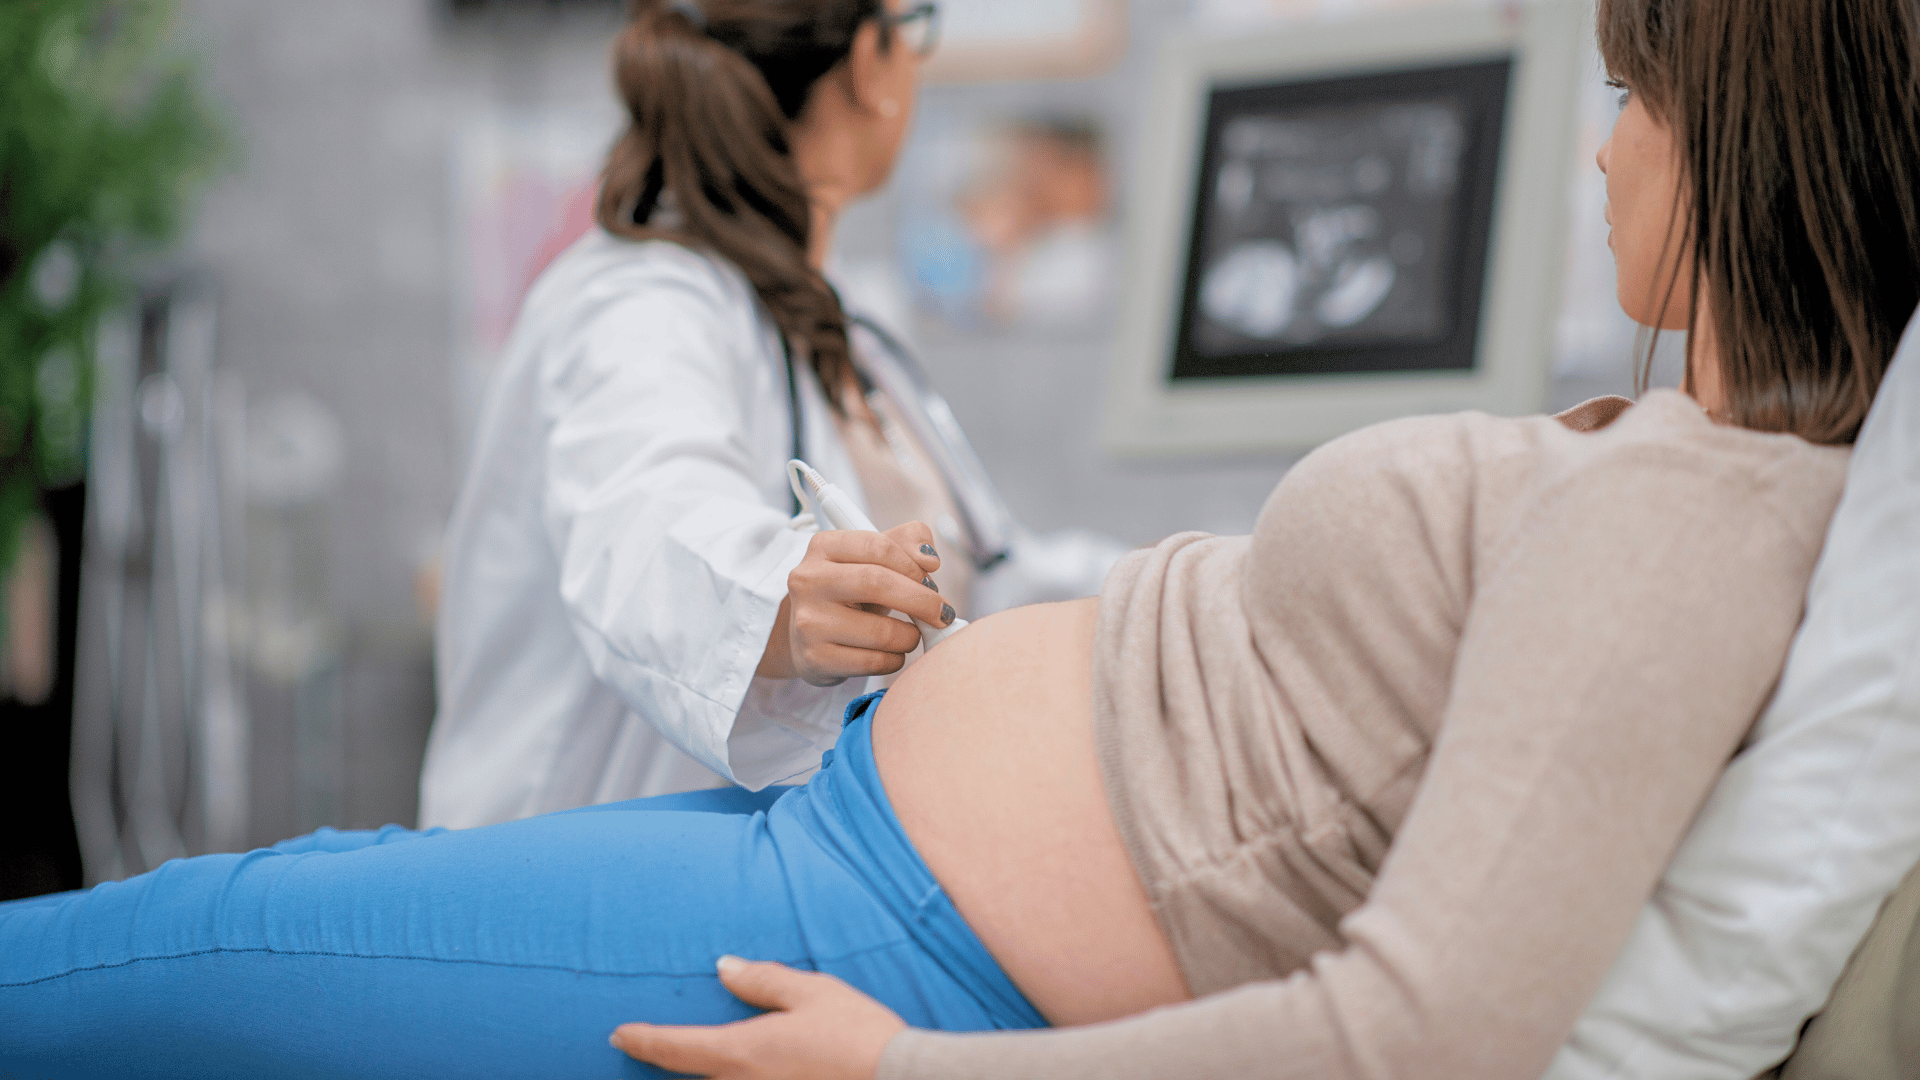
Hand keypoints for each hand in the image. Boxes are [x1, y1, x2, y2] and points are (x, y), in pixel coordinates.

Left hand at [610, 955, 905, 1079]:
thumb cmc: (857, 1035)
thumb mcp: (812, 994)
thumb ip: (763, 981)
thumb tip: (724, 967)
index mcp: (741, 1052)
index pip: (675, 1046)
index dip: (643, 1040)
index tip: (619, 1034)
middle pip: (692, 1075)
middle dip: (666, 1059)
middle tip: (641, 1046)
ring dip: (703, 1071)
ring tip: (697, 1056)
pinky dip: (734, 1078)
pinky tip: (743, 1069)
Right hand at [758, 522, 953, 685]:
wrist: (810, 635)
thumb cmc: (850, 593)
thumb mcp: (873, 561)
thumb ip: (905, 543)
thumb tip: (929, 558)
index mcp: (822, 547)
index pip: (878, 547)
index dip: (913, 566)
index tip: (931, 582)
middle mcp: (808, 581)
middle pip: (877, 583)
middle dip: (921, 601)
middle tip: (942, 613)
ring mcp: (808, 622)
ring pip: (880, 631)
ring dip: (910, 637)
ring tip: (911, 635)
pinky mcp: (814, 658)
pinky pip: (873, 662)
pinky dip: (895, 660)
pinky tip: (892, 653)